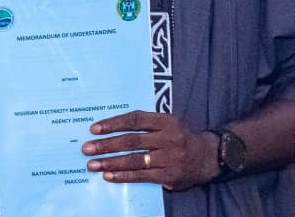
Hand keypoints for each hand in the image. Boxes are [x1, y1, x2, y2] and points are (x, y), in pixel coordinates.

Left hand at [81, 110, 218, 190]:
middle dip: (106, 145)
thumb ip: (146, 124)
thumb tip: (112, 127)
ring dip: (110, 162)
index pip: (135, 120)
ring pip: (134, 160)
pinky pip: (142, 176)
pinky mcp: (169, 175)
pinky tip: (109, 176)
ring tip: (93, 164)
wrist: (207, 157)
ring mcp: (169, 158)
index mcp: (166, 121)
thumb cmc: (180, 136)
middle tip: (87, 148)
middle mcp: (168, 138)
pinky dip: (123, 176)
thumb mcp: (168, 122)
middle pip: (131, 141)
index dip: (113, 123)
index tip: (94, 128)